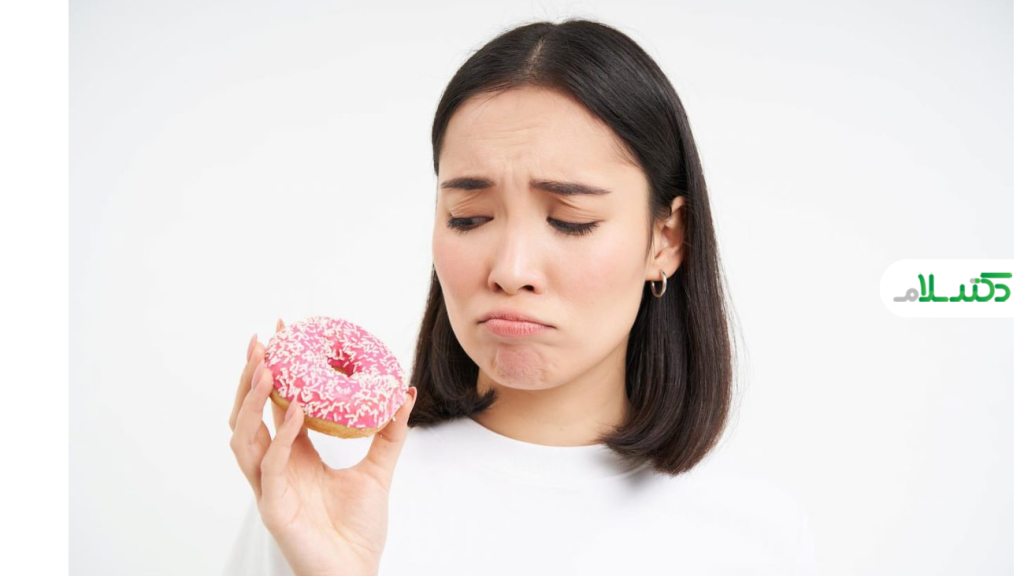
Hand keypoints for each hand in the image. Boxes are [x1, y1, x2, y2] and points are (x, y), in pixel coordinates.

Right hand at [229, 319, 417, 575]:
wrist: (356, 573)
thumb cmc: (359, 529)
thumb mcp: (379, 470)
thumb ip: (388, 432)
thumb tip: (404, 391)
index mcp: (293, 455)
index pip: (274, 406)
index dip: (274, 371)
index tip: (281, 332)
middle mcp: (274, 467)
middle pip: (248, 414)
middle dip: (250, 376)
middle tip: (261, 340)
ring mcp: (268, 487)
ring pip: (244, 437)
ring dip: (252, 401)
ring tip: (267, 367)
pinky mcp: (273, 507)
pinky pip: (269, 466)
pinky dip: (279, 437)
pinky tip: (293, 412)